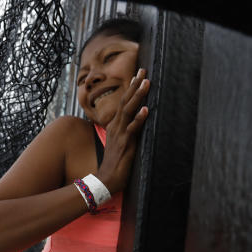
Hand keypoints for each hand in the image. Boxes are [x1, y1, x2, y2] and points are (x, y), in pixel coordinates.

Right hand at [96, 68, 149, 193]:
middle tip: (143, 70)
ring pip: (129, 111)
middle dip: (135, 85)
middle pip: (125, 101)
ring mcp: (120, 135)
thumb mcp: (120, 144)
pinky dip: (139, 119)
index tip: (139, 75)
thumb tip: (137, 123)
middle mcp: (116, 127)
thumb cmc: (115, 164)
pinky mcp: (124, 144)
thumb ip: (127, 132)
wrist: (105, 180)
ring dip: (138, 96)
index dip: (131, 88)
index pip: (124, 102)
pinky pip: (132, 129)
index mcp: (115, 125)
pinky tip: (145, 110)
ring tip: (146, 83)